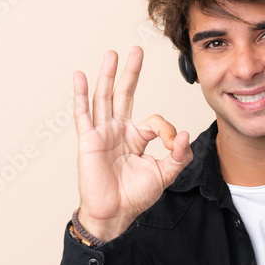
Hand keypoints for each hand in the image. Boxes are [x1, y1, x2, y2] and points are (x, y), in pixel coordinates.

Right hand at [73, 46, 192, 240]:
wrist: (114, 213)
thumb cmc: (135, 196)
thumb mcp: (164, 174)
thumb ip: (178, 155)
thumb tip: (185, 134)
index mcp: (136, 137)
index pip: (154, 120)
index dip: (168, 130)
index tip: (174, 145)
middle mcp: (118, 130)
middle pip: (125, 94)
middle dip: (131, 72)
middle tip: (136, 50)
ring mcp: (102, 133)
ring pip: (105, 98)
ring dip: (109, 75)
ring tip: (112, 54)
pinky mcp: (89, 140)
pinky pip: (83, 114)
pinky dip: (81, 95)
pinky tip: (79, 76)